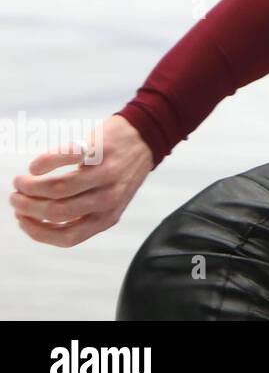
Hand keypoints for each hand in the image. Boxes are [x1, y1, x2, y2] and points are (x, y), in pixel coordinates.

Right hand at [11, 115, 153, 246]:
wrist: (148, 135)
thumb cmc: (121, 170)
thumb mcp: (110, 200)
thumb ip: (83, 212)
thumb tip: (37, 219)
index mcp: (108, 216)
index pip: (67, 237)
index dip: (38, 232)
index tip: (22, 221)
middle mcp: (108, 198)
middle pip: (57, 212)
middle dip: (28, 207)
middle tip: (15, 197)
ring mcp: (105, 174)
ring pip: (57, 188)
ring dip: (30, 187)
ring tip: (20, 181)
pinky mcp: (100, 150)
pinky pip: (64, 157)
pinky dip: (43, 163)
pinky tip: (36, 166)